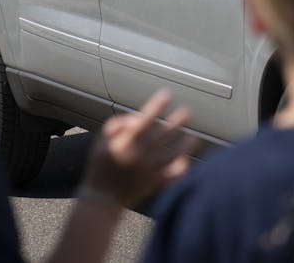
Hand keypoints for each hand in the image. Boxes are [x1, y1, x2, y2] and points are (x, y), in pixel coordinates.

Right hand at [81, 89, 191, 207]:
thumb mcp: (100, 141)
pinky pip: (173, 176)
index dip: (156, 105)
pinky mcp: (154, 185)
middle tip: (187, 111)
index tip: (166, 94)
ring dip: (184, 145)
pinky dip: (182, 168)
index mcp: (126, 143)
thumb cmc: (100, 166)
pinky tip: (187, 160)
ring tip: (193, 136)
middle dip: (176, 122)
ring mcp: (149, 171)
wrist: (102, 198)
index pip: (144, 119)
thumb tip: (136, 118)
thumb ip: (116, 125)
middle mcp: (140, 155)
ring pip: (172, 154)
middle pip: (163, 135)